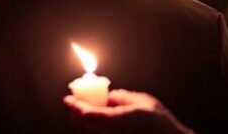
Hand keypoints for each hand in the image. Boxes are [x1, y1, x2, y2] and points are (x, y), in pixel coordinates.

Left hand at [63, 89, 193, 133]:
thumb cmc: (160, 124)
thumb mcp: (143, 101)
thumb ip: (122, 97)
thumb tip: (109, 97)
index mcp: (115, 120)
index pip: (86, 114)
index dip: (74, 106)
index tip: (67, 99)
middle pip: (84, 124)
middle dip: (79, 113)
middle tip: (75, 103)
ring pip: (92, 130)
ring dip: (89, 121)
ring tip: (93, 110)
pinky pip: (102, 133)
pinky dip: (99, 127)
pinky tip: (106, 121)